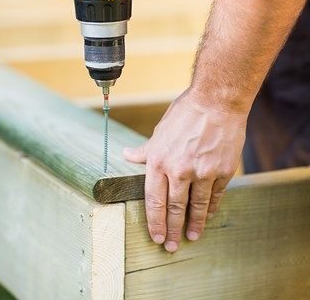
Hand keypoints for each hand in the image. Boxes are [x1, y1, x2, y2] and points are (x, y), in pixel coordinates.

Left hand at [123, 89, 246, 251]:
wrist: (216, 101)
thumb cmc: (185, 113)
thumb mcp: (160, 131)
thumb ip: (145, 150)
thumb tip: (127, 155)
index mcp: (159, 161)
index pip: (154, 200)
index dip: (155, 222)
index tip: (156, 237)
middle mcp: (179, 170)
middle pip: (174, 209)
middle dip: (172, 230)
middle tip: (172, 246)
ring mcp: (203, 172)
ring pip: (196, 206)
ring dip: (194, 225)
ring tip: (191, 237)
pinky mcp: (223, 171)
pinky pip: (216, 196)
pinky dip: (211, 209)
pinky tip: (207, 216)